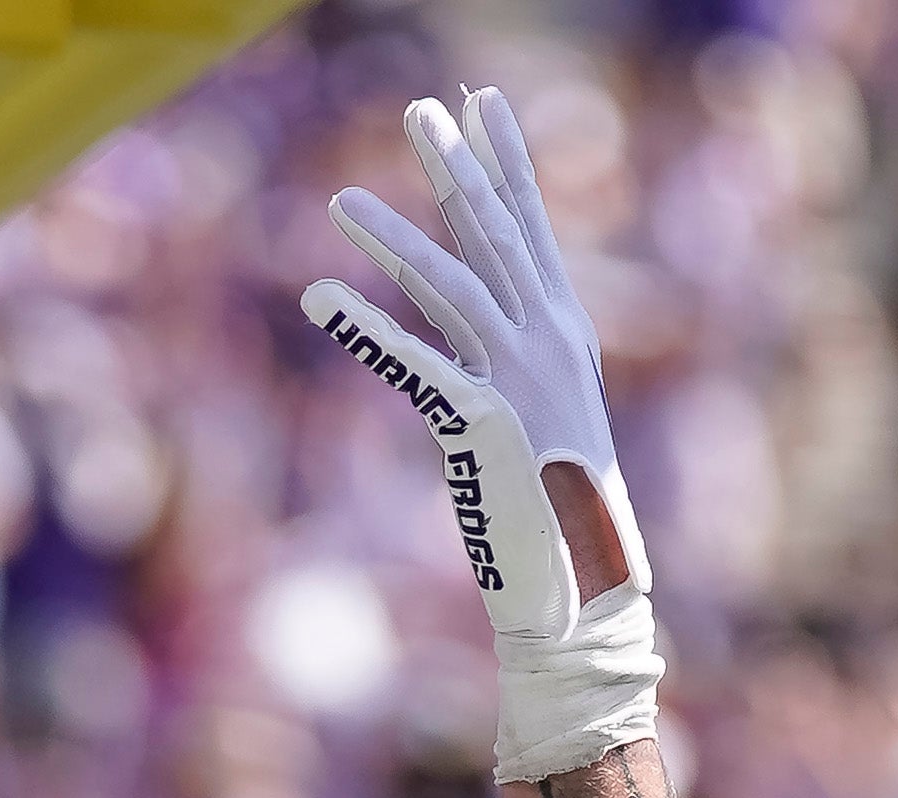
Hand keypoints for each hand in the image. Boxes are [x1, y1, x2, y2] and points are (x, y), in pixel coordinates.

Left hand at [303, 89, 662, 781]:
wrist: (580, 593)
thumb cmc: (554, 516)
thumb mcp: (532, 423)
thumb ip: (501, 368)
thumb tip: (468, 342)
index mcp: (563, 335)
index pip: (530, 230)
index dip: (504, 163)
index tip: (482, 105)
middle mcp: (548, 343)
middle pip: (495, 234)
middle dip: (456, 166)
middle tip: (423, 108)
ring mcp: (519, 378)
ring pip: (451, 284)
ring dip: (394, 235)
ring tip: (337, 197)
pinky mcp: (482, 422)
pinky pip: (412, 363)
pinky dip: (364, 327)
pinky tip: (318, 294)